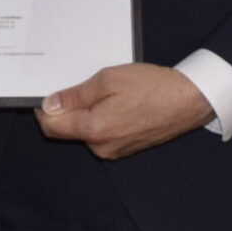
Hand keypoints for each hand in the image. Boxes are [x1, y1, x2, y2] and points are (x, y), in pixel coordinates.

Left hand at [33, 63, 214, 159]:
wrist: (187, 101)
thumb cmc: (150, 86)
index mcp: (94, 129)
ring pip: (85, 132)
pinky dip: (100, 119)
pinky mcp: (125, 149)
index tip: (48, 91)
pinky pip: (101, 135)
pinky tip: (115, 101)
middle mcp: (101, 147)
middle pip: (67, 131)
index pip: (52, 126)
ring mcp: (114, 151)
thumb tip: (49, 105)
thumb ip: (76, 95)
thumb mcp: (108, 80)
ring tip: (103, 90)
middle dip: (66, 110)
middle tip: (79, 83)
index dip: (44, 109)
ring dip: (85, 113)